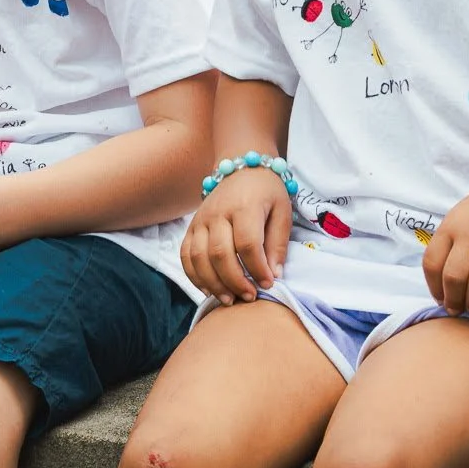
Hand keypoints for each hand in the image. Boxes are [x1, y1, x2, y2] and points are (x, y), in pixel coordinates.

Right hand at [181, 163, 290, 304]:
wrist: (241, 168)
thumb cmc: (266, 192)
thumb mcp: (282, 212)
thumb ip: (278, 244)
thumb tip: (273, 275)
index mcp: (244, 207)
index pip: (247, 244)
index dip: (257, 269)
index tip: (268, 284)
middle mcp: (217, 213)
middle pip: (219, 253)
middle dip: (235, 281)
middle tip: (250, 297)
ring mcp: (200, 220)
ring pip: (198, 258)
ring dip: (213, 283)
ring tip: (230, 299)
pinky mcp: (191, 227)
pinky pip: (185, 255)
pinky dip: (194, 276)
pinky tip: (209, 289)